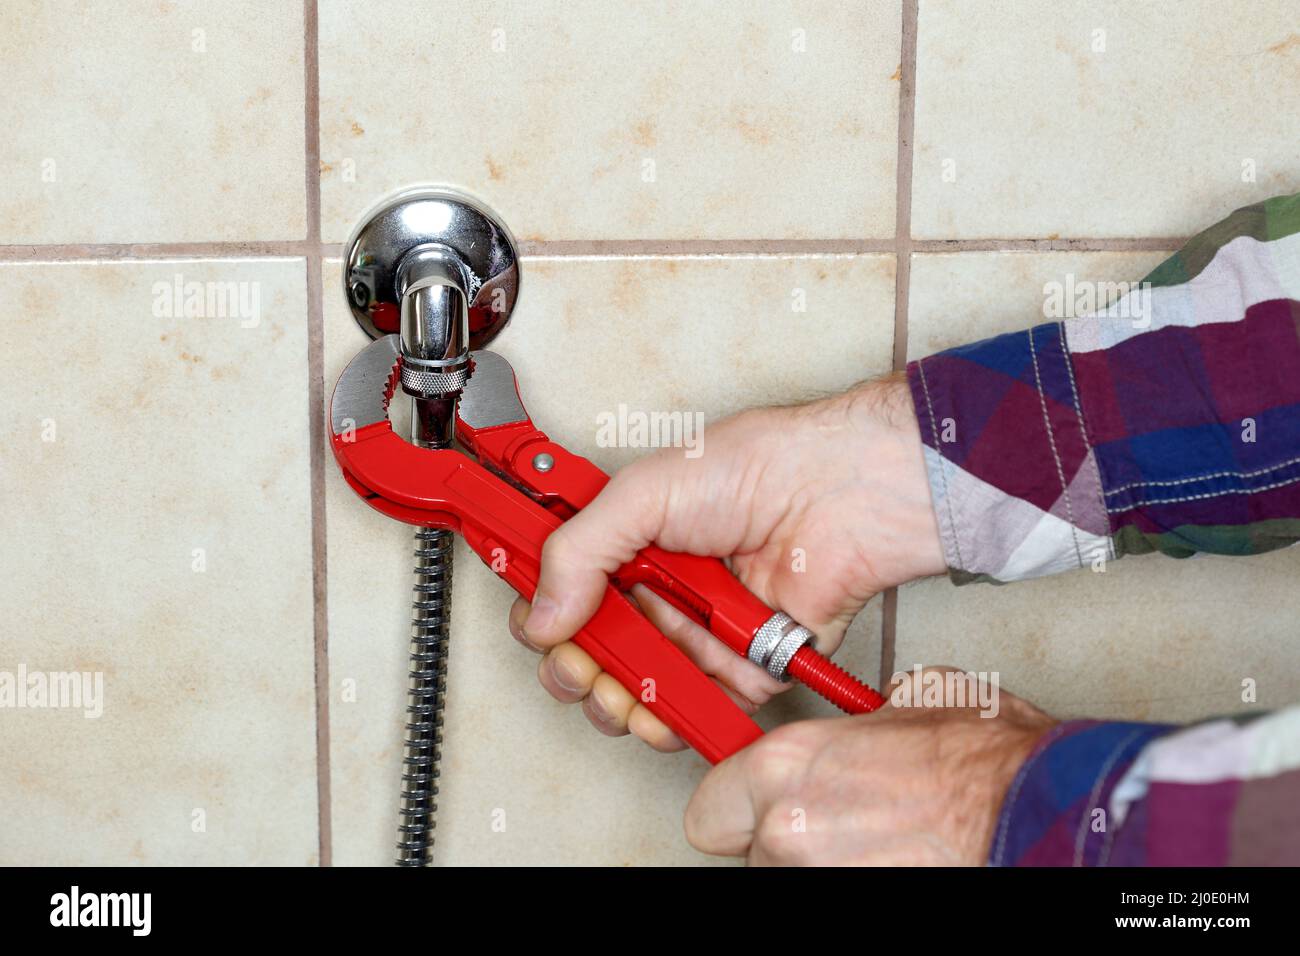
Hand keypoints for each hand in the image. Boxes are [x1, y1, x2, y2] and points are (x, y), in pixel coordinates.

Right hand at [507, 373, 946, 749]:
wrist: (841, 494)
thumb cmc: (760, 468)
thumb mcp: (645, 493)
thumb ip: (580, 550)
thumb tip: (541, 613)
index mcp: (631, 541)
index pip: (565, 588)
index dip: (542, 608)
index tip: (531, 620)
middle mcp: (660, 588)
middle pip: (593, 648)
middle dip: (574, 666)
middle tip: (578, 661)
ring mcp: (698, 631)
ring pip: (637, 687)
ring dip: (615, 699)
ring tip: (616, 688)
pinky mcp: (740, 667)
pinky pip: (697, 708)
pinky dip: (671, 718)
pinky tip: (656, 711)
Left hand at [684, 667, 1056, 864]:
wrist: (1038, 818)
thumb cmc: (989, 765)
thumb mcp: (914, 699)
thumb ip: (861, 719)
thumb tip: (869, 720)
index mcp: (787, 768)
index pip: (708, 810)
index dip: (734, 804)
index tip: (754, 802)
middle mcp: (788, 830)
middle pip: (748, 853)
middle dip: (777, 838)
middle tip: (825, 820)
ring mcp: (818, 880)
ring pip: (788, 876)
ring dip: (817, 861)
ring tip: (873, 839)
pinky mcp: (856, 907)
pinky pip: (831, 889)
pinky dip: (854, 876)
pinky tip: (892, 858)